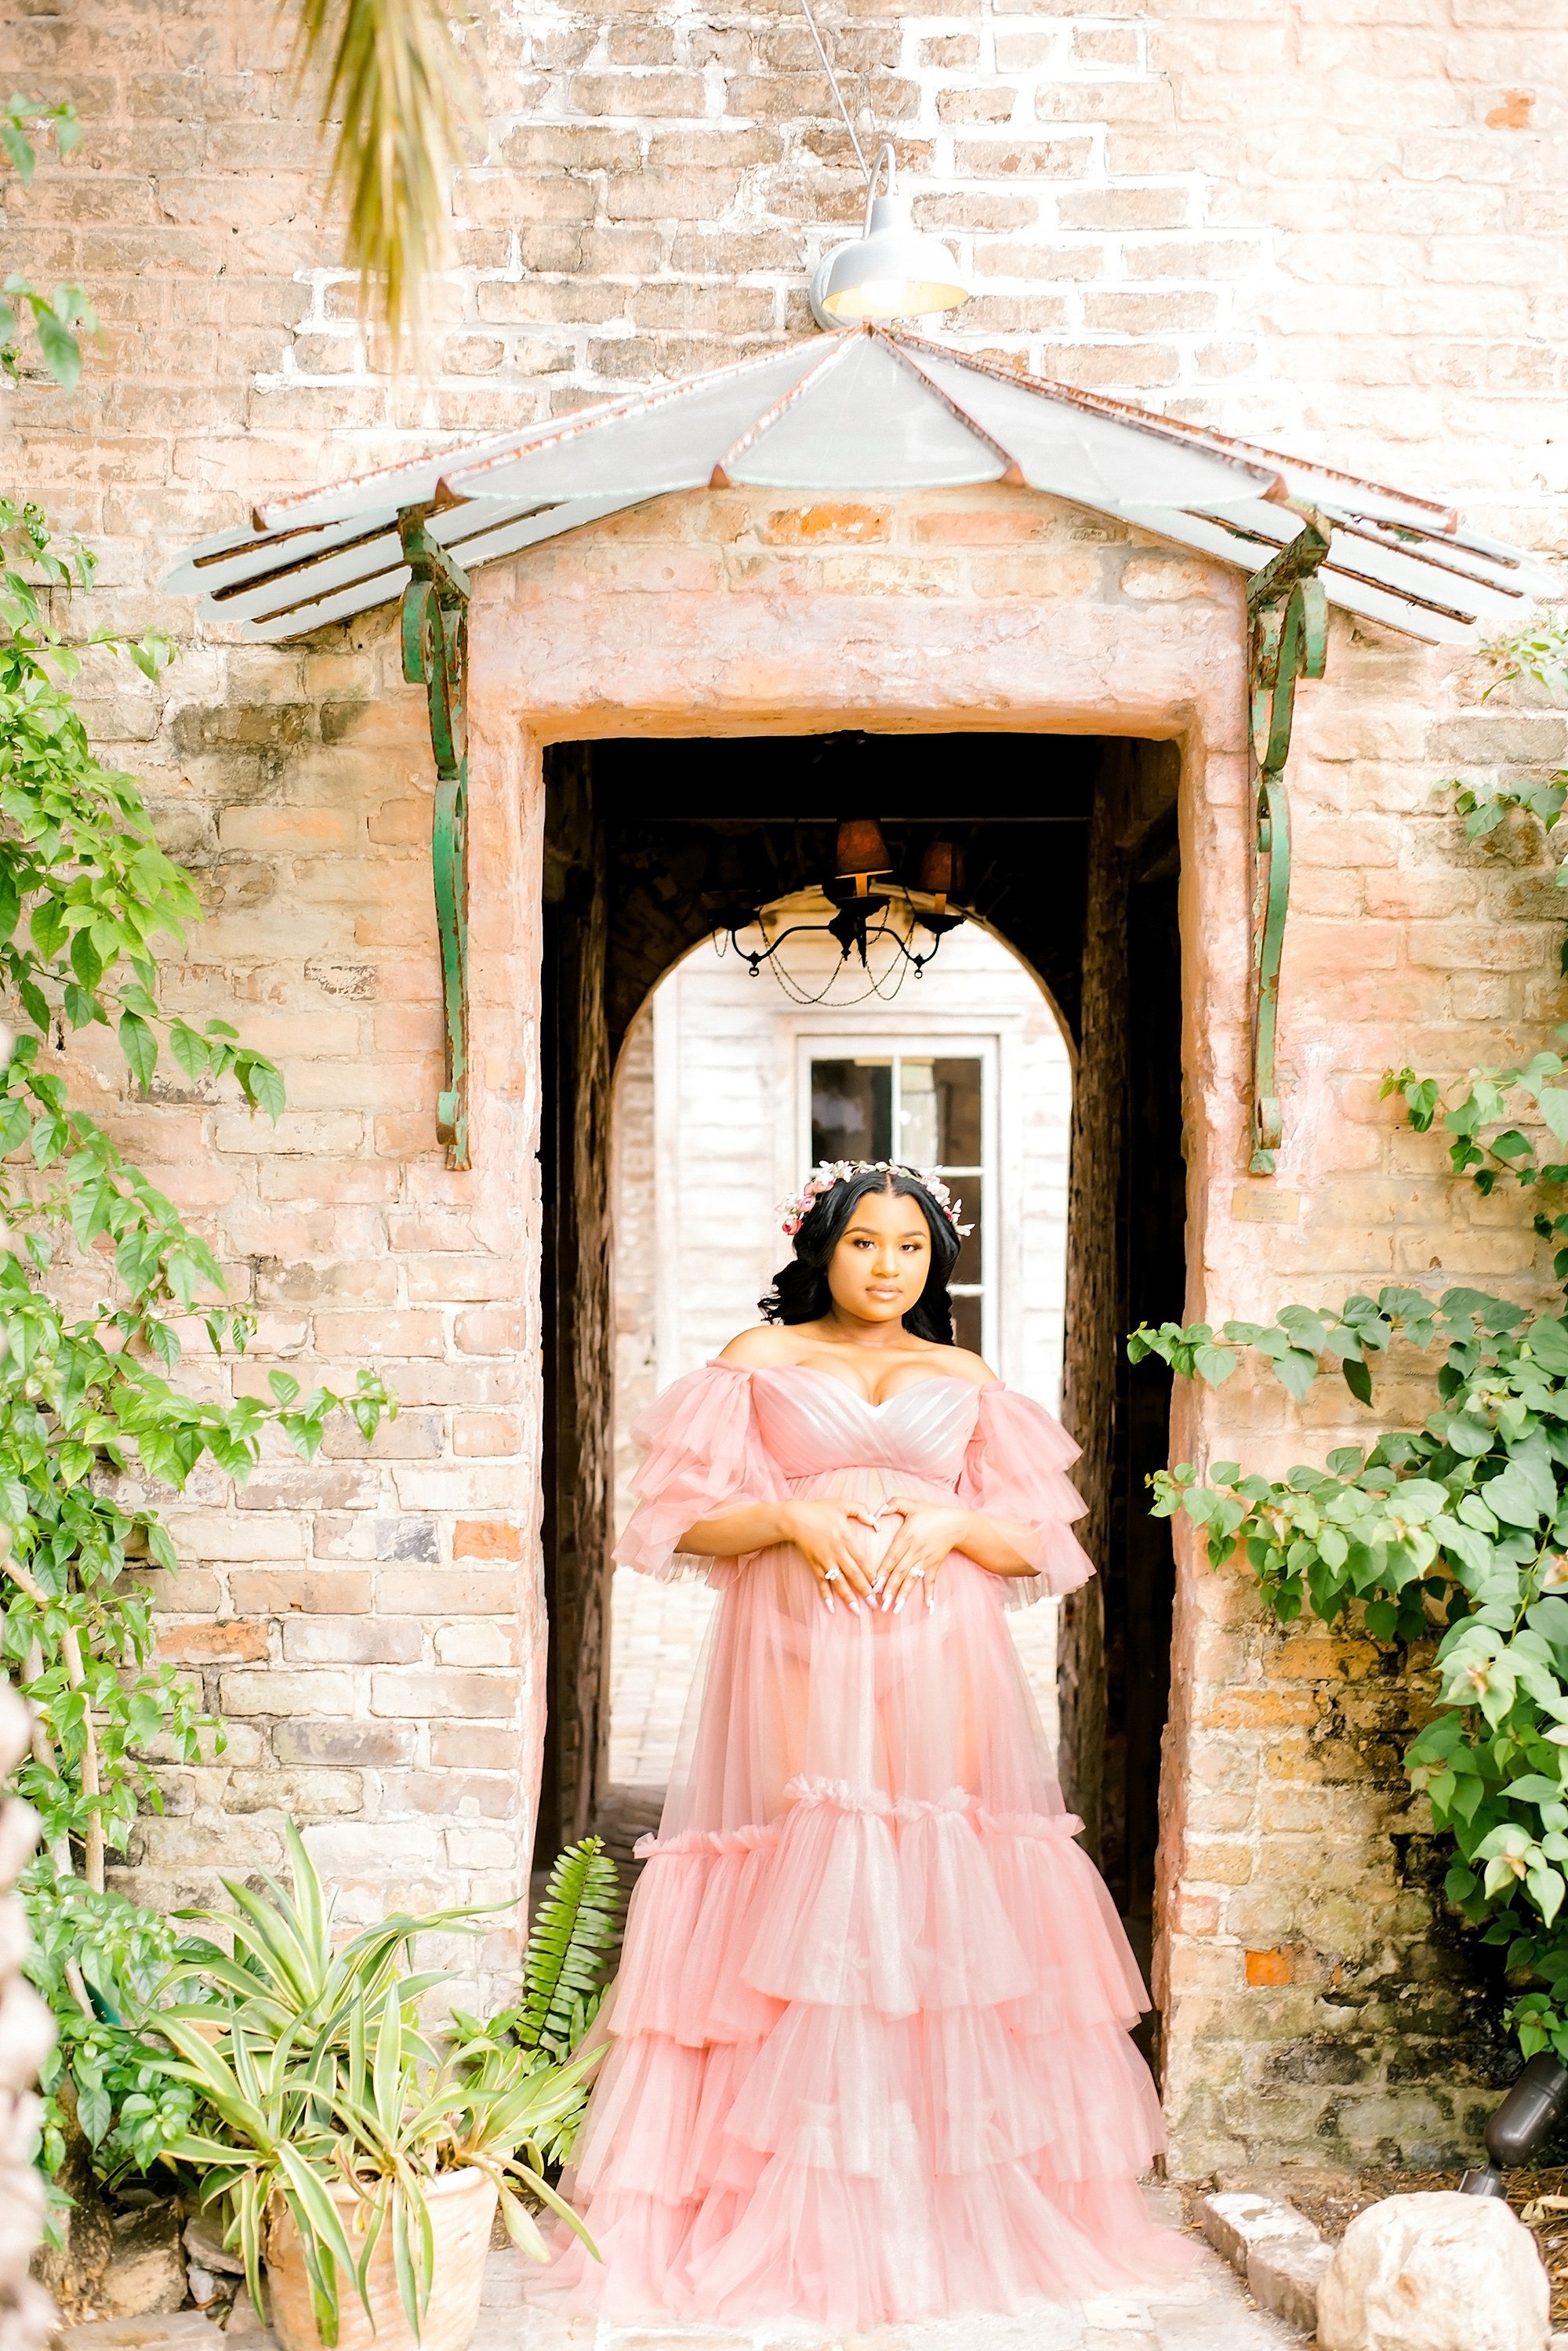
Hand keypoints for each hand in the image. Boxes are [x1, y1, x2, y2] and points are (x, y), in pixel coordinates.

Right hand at [781, 1498, 880, 1611]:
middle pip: (853, 1575)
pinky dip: (825, 1595)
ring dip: (848, 1597)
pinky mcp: (814, 1565)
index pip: (862, 1560)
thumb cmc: (820, 1510)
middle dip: (865, 1591)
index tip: (881, 1586)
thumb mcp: (843, 1504)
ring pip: (838, 1582)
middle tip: (875, 1605)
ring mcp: (824, 1561)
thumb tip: (877, 1523)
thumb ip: (862, 1511)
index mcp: (846, 1538)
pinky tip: (830, 1607)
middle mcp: (836, 1552)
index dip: (872, 1574)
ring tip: (857, 1611)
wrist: (794, 1518)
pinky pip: (821, 1582)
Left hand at [873, 1498, 973, 1612]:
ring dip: (904, 1595)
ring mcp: (925, 1559)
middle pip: (900, 1572)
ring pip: (912, 1579)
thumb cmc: (931, 1513)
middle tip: (881, 1604)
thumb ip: (892, 1504)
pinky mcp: (935, 1565)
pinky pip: (931, 1581)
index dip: (882, 1572)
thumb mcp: (911, 1504)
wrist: (956, 1523)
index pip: (891, 1558)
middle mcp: (915, 1550)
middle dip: (890, 1589)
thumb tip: (876, 1512)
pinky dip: (930, 1594)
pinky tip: (929, 1607)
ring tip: (896, 1609)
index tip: (874, 1586)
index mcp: (906, 1536)